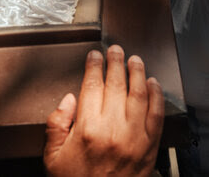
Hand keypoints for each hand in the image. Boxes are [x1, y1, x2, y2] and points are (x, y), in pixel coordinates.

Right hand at [44, 45, 163, 176]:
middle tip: (115, 50)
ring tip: (135, 60)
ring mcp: (134, 139)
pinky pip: (157, 115)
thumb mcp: (51, 158)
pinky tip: (154, 84)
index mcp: (86, 130)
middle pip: (116, 84)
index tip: (94, 55)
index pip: (92, 85)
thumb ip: (56, 125)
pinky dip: (157, 96)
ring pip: (139, 94)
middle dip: (115, 62)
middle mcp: (112, 130)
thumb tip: (69, 99)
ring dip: (138, 72)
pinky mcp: (150, 149)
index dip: (94, 66)